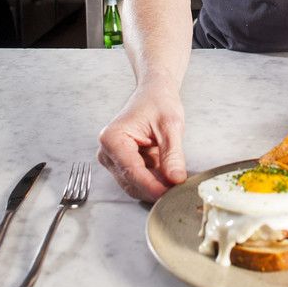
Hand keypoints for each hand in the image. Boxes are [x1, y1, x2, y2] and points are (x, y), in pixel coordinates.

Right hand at [98, 84, 186, 201]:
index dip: (152, 186)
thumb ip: (172, 155)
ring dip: (156, 185)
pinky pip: (139, 180)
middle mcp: (107, 152)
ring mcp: (113, 160)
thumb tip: (175, 180)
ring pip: (135, 185)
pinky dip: (155, 180)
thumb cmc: (159, 102)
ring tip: (176, 179)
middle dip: (155, 188)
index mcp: (113, 139)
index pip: (132, 171)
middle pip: (131, 182)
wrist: (154, 93)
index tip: (170, 194)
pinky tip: (169, 174)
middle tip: (179, 190)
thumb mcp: (171, 126)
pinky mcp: (122, 164)